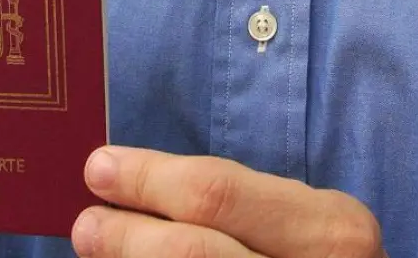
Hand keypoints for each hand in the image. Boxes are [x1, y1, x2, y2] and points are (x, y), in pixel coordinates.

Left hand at [72, 146, 385, 257]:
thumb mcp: (298, 222)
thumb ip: (231, 202)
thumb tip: (130, 181)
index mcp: (330, 228)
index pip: (215, 194)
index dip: (147, 179)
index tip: (99, 168)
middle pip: (192, 252)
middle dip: (127, 235)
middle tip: (87, 225)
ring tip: (98, 250)